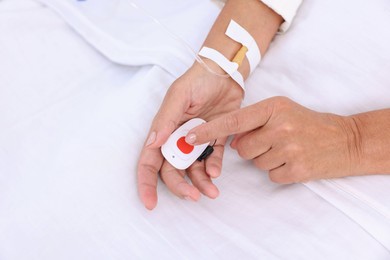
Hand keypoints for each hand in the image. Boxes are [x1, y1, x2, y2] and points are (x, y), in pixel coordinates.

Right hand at [137, 61, 242, 209]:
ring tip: (212, 192)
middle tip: (193, 196)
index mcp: (164, 131)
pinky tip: (216, 172)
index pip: (150, 161)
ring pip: (194, 170)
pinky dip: (214, 168)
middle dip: (180, 187)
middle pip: (173, 171)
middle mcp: (178, 140)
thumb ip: (166, 120)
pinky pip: (213, 159)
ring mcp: (197, 141)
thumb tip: (153, 143)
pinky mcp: (215, 140)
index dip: (147, 183)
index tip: (150, 203)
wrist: (224, 73)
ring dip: (200, 183)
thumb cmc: (197, 81)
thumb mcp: (179, 96)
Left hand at [186, 96, 361, 183]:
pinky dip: (278, 170)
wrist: (345, 140)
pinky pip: (270, 174)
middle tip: (273, 141)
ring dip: (266, 159)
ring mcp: (288, 149)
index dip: (209, 130)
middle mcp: (279, 127)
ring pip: (255, 162)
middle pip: (242, 147)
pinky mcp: (296, 169)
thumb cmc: (309, 123)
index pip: (234, 121)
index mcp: (273, 108)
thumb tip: (231, 138)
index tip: (189, 136)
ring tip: (287, 149)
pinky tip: (293, 160)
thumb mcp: (282, 110)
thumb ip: (254, 120)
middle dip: (251, 148)